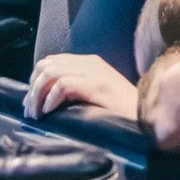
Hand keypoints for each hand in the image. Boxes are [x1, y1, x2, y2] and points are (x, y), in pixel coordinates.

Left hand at [24, 53, 138, 119]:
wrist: (148, 118)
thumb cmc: (122, 114)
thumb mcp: (95, 97)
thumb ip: (76, 92)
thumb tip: (46, 102)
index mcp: (90, 63)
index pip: (51, 61)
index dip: (35, 81)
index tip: (31, 104)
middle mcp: (90, 62)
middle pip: (46, 64)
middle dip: (33, 88)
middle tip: (31, 111)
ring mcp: (94, 72)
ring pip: (50, 72)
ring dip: (37, 95)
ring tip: (37, 114)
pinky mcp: (97, 85)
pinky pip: (63, 84)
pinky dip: (50, 99)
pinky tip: (50, 113)